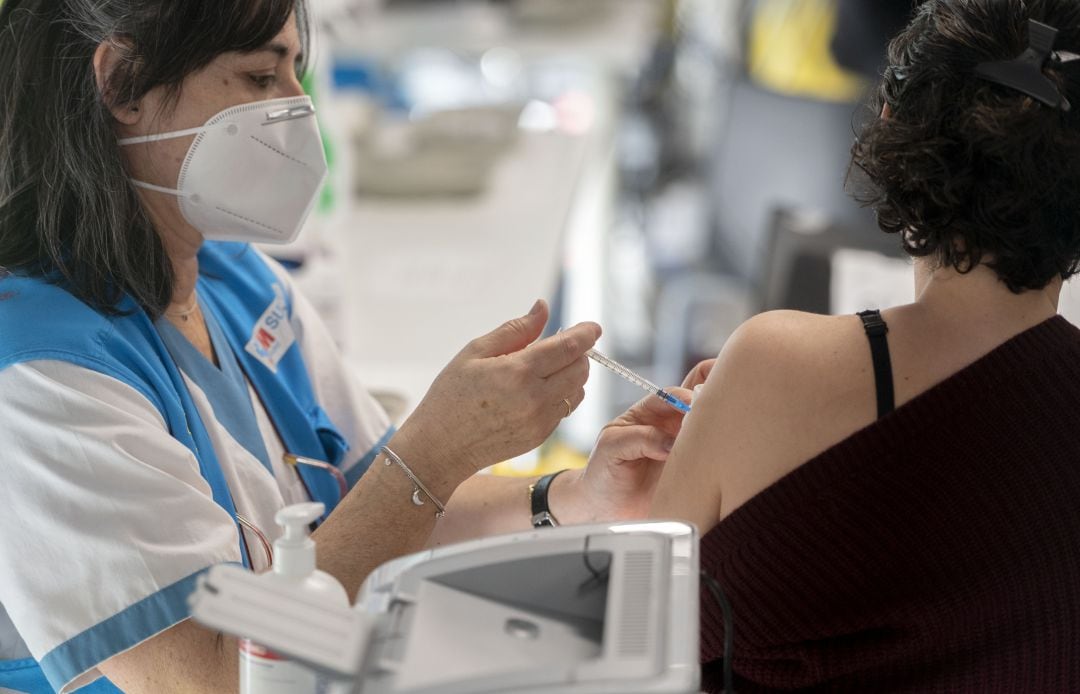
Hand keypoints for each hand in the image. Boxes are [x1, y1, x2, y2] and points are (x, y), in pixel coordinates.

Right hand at [395, 300, 600, 486]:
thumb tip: (543, 308)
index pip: (569, 347)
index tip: (593, 327)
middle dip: (578, 353)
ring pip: (577, 390)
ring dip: (571, 374)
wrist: (440, 447)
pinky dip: (561, 395)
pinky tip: (537, 390)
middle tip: (560, 346)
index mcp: (518, 371)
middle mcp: (535, 398)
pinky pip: (565, 409)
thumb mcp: (475, 352)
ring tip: (546, 369)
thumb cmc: (451, 395)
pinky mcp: (540, 437)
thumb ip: (515, 330)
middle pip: (580, 368)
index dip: (586, 333)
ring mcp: (540, 421)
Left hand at [553, 358, 715, 522]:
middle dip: (711, 400)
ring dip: (719, 428)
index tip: (693, 408)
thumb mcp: (612, 447)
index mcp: (649, 413)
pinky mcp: (693, 471)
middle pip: (699, 402)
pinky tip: (723, 458)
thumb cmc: (603, 471)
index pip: (672, 396)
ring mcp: (684, 447)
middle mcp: (671, 427)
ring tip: (724, 435)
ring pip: (710, 428)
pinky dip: (719, 454)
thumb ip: (639, 438)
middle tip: (718, 413)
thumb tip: (670, 443)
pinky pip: (712, 459)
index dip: (684, 398)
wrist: (606, 509)